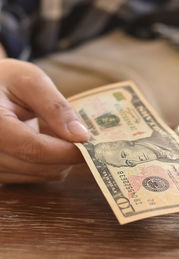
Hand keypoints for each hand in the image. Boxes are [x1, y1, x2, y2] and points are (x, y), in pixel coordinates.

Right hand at [0, 59, 89, 182]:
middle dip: (66, 156)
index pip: (33, 148)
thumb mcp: (30, 81)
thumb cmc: (5, 80)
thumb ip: (56, 108)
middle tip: (84, 140)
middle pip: (37, 166)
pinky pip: (31, 178)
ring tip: (61, 137)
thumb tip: (82, 136)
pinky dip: (47, 165)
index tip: (90, 145)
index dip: (66, 151)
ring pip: (38, 176)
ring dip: (58, 161)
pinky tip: (48, 146)